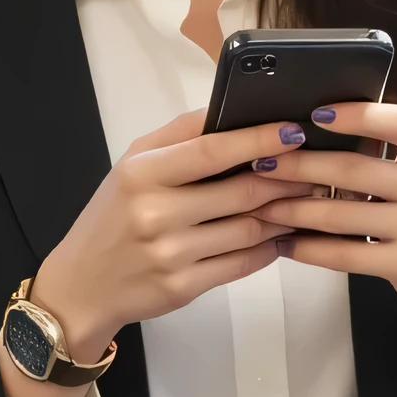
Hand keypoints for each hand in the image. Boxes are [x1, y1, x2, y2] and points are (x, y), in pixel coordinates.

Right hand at [26, 106, 318, 363]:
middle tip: (314, 168)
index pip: (212, 151)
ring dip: (284, 213)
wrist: (82, 285)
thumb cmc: (112, 217)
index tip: (294, 130)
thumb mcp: (132, 165)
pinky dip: (268, 247)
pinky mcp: (183, 287)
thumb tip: (230, 109)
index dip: (259, 139)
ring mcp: (171, 254)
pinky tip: (281, 234)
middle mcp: (155, 213)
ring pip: (249, 229)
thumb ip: (179, 134)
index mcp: (142, 174)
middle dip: (286, 178)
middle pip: (241, 191)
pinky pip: (242, 263)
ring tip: (305, 199)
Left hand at [253, 102, 396, 395]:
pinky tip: (286, 243)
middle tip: (262, 162)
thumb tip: (324, 124)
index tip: (315, 113)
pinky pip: (346, 254)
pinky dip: (310, 249)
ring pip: (343, 214)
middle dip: (300, 166)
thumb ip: (396, 148)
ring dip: (294, 209)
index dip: (356, 114)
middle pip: (356, 169)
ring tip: (263, 204)